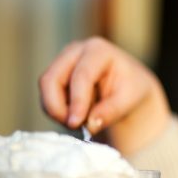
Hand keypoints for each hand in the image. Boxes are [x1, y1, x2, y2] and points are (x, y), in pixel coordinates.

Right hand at [39, 37, 170, 155]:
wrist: (128, 87)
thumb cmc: (131, 89)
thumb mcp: (129, 100)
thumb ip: (111, 111)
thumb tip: (91, 124)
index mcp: (98, 50)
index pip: (81, 76)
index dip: (77, 101)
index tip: (76, 123)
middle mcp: (75, 50)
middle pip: (52, 79)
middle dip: (58, 107)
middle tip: (74, 126)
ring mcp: (62, 61)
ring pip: (46, 88)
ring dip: (57, 110)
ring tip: (79, 124)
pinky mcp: (55, 74)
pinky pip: (46, 96)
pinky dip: (57, 110)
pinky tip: (75, 117)